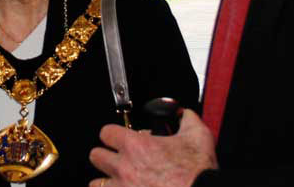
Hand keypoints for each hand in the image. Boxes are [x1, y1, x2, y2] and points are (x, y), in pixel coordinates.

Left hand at [88, 108, 216, 186]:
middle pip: (96, 156)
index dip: (113, 134)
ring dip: (106, 180)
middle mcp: (124, 168)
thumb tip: (183, 114)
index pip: (106, 132)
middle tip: (119, 160)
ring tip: (120, 181)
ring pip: (96, 183)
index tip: (120, 138)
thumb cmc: (198, 172)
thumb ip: (186, 119)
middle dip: (106, 156)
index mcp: (136, 146)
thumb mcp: (198, 136)